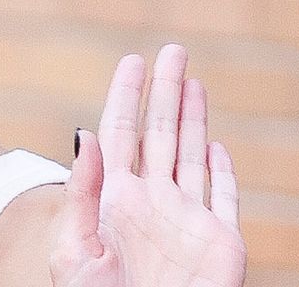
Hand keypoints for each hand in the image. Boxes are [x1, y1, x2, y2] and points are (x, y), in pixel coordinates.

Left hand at [50, 44, 246, 286]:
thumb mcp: (76, 248)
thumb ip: (82, 191)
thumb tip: (83, 132)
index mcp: (113, 200)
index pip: (120, 135)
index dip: (126, 98)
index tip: (132, 61)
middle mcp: (150, 203)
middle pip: (160, 134)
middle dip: (165, 92)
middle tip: (173, 50)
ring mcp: (185, 221)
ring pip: (191, 156)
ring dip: (194, 118)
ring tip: (193, 80)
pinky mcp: (218, 242)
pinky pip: (222, 197)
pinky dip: (223, 170)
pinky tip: (217, 144)